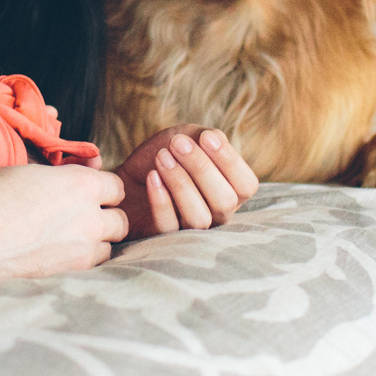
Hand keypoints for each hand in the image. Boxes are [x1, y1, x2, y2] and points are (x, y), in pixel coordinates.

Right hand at [0, 163, 127, 289]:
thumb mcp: (22, 171)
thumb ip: (56, 177)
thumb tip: (68, 179)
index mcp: (79, 185)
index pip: (116, 187)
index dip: (102, 188)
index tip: (88, 191)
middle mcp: (88, 218)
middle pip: (120, 220)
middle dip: (105, 216)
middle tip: (81, 215)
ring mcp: (79, 252)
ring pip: (108, 247)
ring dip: (96, 241)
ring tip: (69, 237)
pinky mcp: (65, 276)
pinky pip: (90, 268)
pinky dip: (81, 261)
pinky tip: (58, 255)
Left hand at [114, 127, 258, 238]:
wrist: (129, 174)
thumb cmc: (166, 155)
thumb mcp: (187, 137)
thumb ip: (206, 136)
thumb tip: (215, 139)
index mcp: (230, 191)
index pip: (246, 186)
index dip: (230, 161)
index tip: (206, 137)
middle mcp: (217, 215)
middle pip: (224, 201)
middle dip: (201, 168)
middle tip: (177, 144)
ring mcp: (192, 230)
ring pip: (199, 218)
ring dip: (181, 183)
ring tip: (162, 157)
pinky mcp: (164, 239)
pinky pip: (169, 227)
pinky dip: (161, 200)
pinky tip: (152, 177)